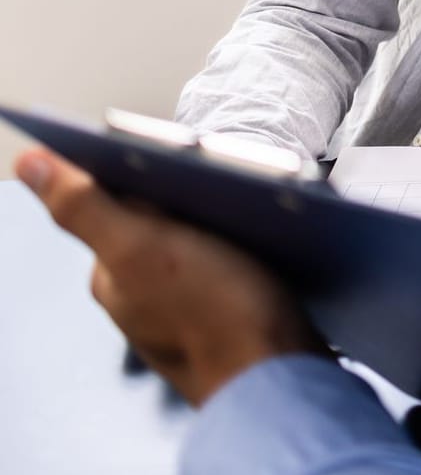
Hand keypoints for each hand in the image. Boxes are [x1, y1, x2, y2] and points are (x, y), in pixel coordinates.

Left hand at [14, 148, 326, 405]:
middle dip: (191, 194)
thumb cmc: (214, 314)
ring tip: (252, 209)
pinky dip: (244, 247)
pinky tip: (265, 244)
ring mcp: (184, 308)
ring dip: (223, 219)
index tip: (185, 159)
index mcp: (113, 275)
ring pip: (199, 242)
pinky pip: (229, 264)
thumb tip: (31, 165)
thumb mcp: (141, 247)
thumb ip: (84, 207)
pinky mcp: (227, 314)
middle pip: (161, 220)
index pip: (118, 201)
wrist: (277, 373)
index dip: (149, 170)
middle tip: (227, 183)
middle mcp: (141, 295)